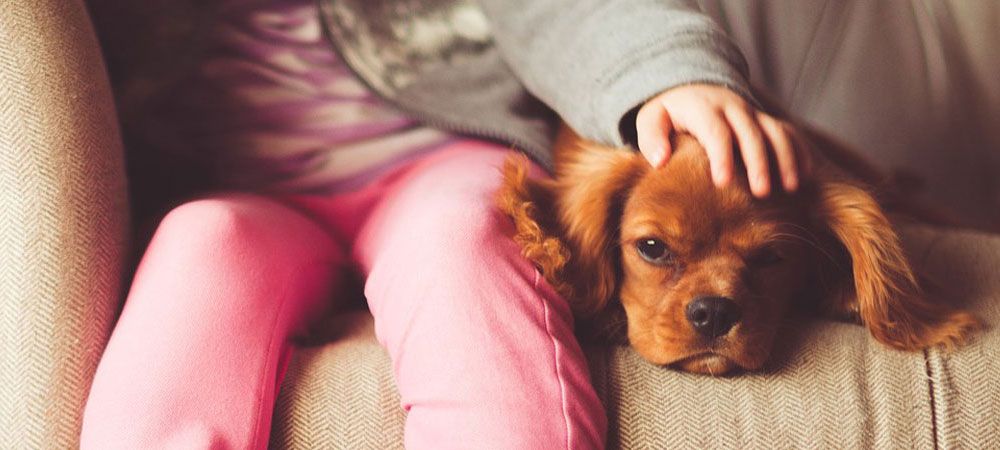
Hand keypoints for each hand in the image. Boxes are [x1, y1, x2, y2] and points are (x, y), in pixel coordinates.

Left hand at [635, 84, 809, 197]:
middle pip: (751, 134)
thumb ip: (651, 138)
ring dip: (786, 158)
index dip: (721, 157)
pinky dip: (799, 151)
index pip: (716, 132)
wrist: (690, 86)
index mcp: (703, 108)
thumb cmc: (668, 112)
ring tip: (790, 187)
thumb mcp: (651, 118)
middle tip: (762, 193)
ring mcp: (752, 113)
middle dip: (759, 163)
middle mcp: (733, 108)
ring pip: (776, 131)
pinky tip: (804, 176)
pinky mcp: (765, 120)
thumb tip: (659, 160)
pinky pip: (788, 132)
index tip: (722, 182)